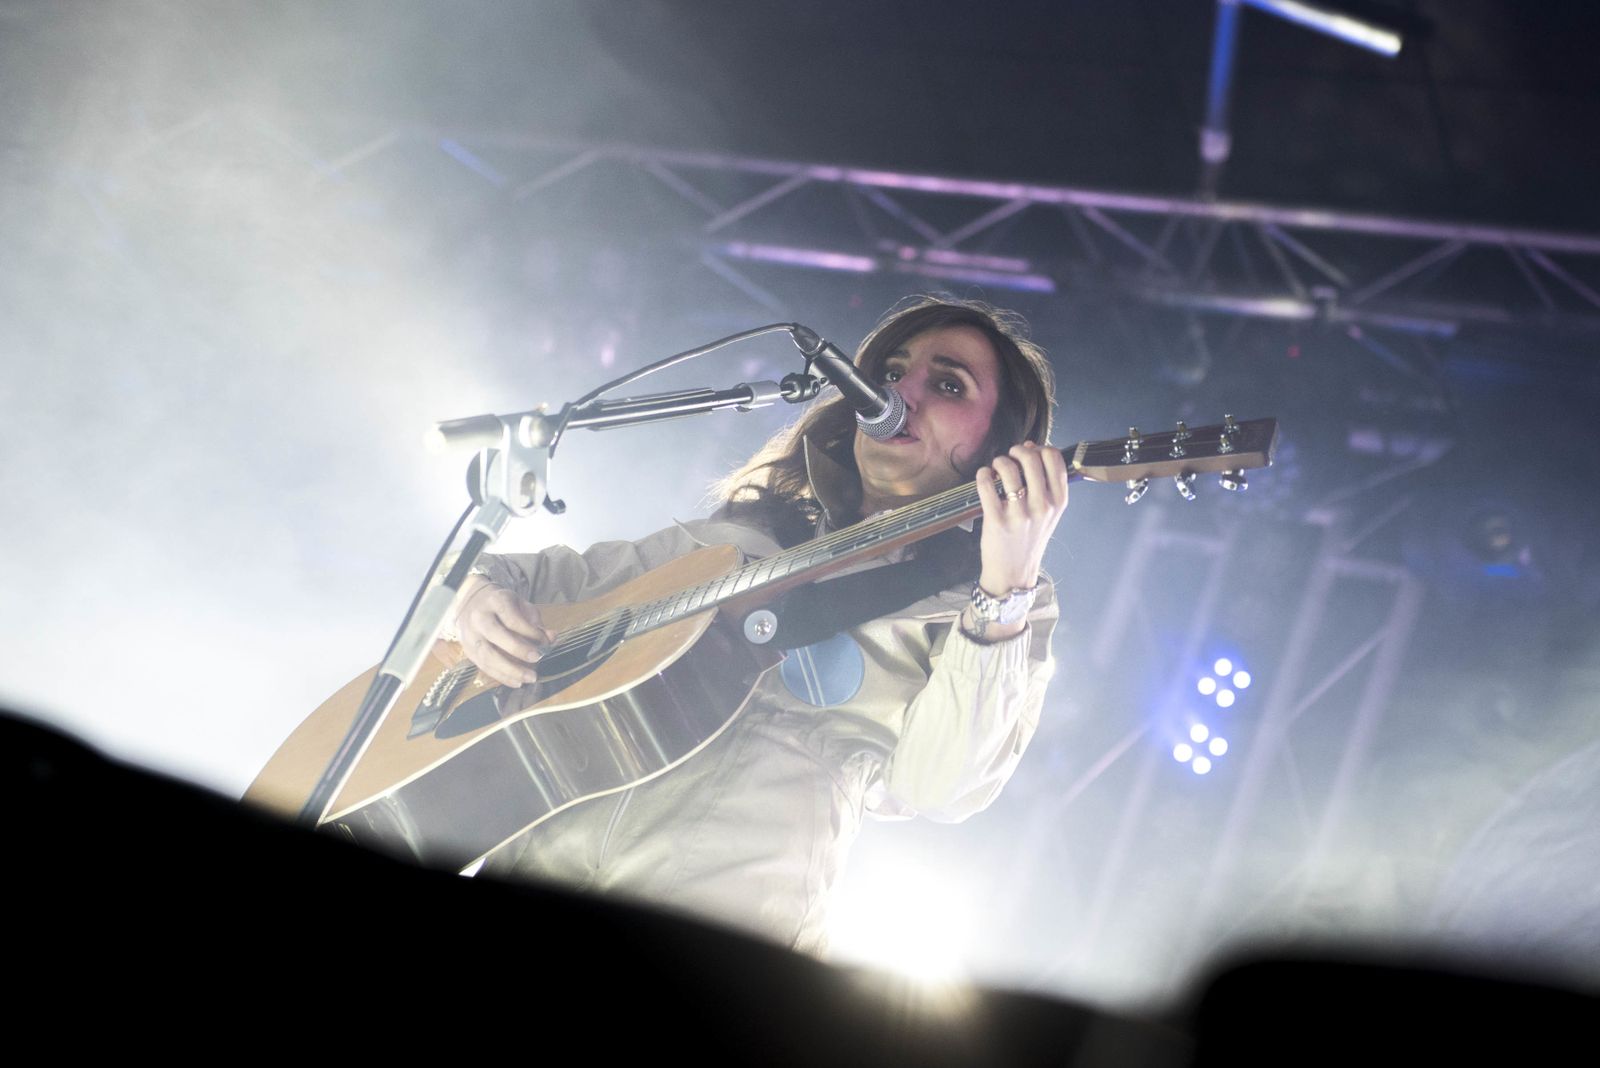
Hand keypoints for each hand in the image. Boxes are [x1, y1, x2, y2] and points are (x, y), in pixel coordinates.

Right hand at [448, 575, 555, 687]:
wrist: (470, 604)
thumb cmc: (502, 606)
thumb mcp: (521, 606)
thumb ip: (535, 622)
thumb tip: (551, 638)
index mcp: (495, 602)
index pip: (512, 618)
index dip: (530, 632)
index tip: (544, 642)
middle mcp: (479, 618)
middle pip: (496, 635)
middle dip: (518, 649)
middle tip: (537, 659)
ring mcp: (470, 635)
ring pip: (487, 655)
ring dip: (510, 670)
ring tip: (529, 677)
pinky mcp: (468, 651)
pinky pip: (484, 667)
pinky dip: (501, 677)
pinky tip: (517, 682)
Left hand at [974, 441, 1069, 596]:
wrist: (1014, 572)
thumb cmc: (1030, 537)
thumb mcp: (1048, 512)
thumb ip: (1043, 481)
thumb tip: (1029, 447)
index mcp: (1059, 502)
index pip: (1054, 459)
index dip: (1040, 449)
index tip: (1030, 453)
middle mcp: (1043, 507)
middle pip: (1031, 459)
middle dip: (1017, 451)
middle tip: (1010, 458)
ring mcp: (1020, 514)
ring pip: (1009, 468)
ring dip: (999, 462)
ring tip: (996, 469)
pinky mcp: (997, 521)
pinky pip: (987, 485)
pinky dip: (983, 474)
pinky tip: (984, 477)